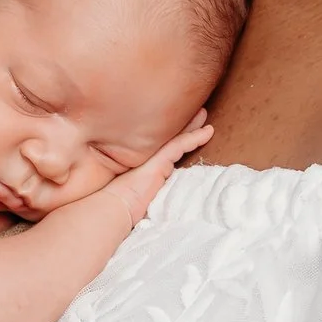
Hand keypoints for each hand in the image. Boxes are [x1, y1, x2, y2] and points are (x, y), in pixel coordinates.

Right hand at [102, 110, 213, 230]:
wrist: (114, 208)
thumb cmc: (123, 207)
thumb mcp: (139, 196)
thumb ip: (149, 191)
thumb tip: (159, 200)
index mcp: (143, 166)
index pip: (162, 148)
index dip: (175, 137)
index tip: (186, 130)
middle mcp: (146, 158)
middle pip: (169, 138)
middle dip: (183, 126)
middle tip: (196, 113)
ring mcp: (152, 157)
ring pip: (176, 138)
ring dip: (191, 126)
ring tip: (203, 114)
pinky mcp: (159, 161)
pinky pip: (181, 144)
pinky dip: (195, 137)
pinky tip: (208, 132)